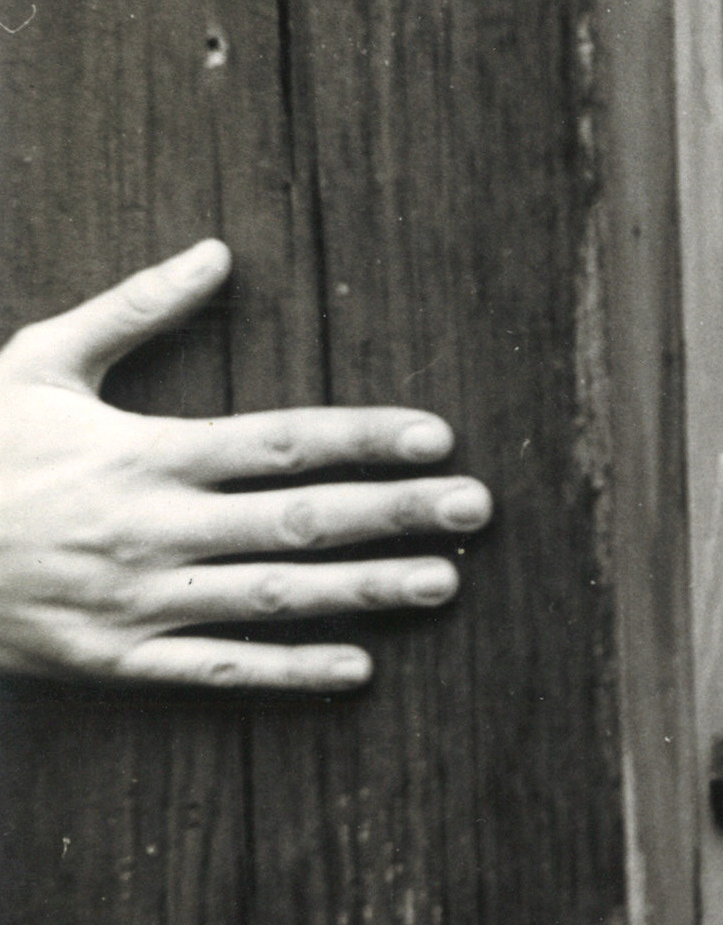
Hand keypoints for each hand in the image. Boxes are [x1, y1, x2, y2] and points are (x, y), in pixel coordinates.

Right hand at [0, 239, 491, 689]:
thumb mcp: (38, 363)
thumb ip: (133, 309)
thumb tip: (216, 252)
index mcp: (142, 453)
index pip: (278, 439)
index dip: (363, 438)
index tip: (438, 437)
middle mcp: (149, 527)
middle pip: (297, 519)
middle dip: (394, 512)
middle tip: (477, 509)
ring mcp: (133, 599)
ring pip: (273, 597)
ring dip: (366, 591)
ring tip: (447, 582)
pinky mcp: (114, 659)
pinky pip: (216, 668)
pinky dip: (288, 672)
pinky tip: (360, 669)